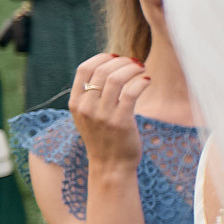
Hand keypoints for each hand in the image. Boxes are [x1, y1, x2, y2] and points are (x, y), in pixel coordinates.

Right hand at [69, 53, 147, 167]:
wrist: (110, 166)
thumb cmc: (104, 138)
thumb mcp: (88, 116)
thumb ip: (92, 95)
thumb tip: (109, 68)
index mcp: (75, 103)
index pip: (83, 69)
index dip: (101, 58)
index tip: (116, 56)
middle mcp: (86, 107)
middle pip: (102, 71)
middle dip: (121, 61)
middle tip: (135, 62)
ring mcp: (102, 115)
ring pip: (116, 78)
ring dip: (132, 68)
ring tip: (142, 68)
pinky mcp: (120, 122)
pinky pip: (131, 92)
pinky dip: (141, 82)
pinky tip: (147, 81)